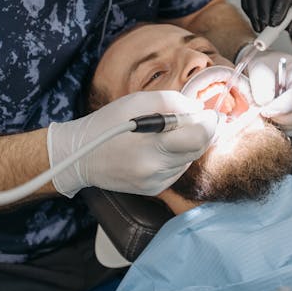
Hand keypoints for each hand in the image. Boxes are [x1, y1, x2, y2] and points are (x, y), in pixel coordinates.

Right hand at [48, 91, 217, 197]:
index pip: (199, 137)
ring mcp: (155, 182)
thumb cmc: (108, 123)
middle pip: (198, 149)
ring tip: (170, 132)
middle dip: (203, 132)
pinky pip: (178, 170)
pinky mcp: (153, 190)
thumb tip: (198, 107)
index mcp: (151, 146)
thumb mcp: (138, 101)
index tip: (210, 113)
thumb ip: (173, 101)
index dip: (210, 123)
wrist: (81, 156)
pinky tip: (161, 147)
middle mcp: (155, 169)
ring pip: (190, 159)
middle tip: (197, 117)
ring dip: (189, 144)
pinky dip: (177, 156)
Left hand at [242, 50, 291, 135]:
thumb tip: (265, 101)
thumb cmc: (263, 66)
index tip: (264, 111)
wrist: (264, 72)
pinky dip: (281, 127)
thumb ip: (261, 80)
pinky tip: (271, 115)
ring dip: (279, 123)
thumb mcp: (258, 65)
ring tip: (264, 111)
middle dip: (280, 118)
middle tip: (261, 113)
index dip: (282, 107)